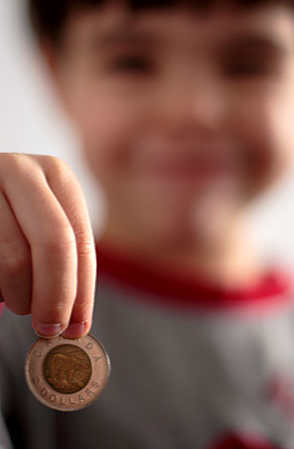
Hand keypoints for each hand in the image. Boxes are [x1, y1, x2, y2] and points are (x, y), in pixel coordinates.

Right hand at [0, 153, 95, 338]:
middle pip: (53, 242)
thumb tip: (76, 323)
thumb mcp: (44, 222)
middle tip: (50, 328)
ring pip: (12, 260)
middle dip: (55, 295)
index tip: (77, 327)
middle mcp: (22, 170)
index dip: (81, 289)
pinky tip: (0, 286)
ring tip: (16, 298)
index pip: (79, 239)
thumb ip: (63, 258)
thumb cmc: (14, 220)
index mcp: (56, 173)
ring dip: (18, 296)